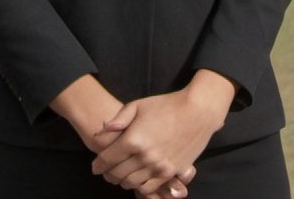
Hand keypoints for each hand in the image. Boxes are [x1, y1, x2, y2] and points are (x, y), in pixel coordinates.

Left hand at [91, 70, 235, 194]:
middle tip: (107, 170)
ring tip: (122, 174)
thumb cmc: (167, 105)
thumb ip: (119, 119)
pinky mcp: (170, 172)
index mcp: (133, 139)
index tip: (95, 165)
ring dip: (122, 181)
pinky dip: (139, 186)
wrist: (198, 111)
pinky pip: (148, 188)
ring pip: (130, 183)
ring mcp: (158, 166)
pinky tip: (138, 178)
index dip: (97, 164)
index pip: (106, 159)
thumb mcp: (139, 105)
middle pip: (116, 174)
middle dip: (108, 173)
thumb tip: (101, 132)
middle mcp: (144, 157)